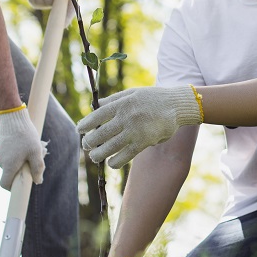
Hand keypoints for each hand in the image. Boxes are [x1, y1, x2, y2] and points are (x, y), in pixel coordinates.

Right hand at [0, 106, 45, 188]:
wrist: (12, 116)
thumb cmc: (25, 135)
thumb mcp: (36, 151)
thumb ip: (37, 168)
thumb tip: (38, 181)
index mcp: (8, 166)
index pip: (5, 185)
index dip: (14, 188)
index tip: (24, 183)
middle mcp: (1, 162)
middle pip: (12, 174)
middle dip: (24, 170)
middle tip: (37, 159)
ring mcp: (0, 154)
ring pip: (13, 164)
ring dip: (24, 160)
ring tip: (35, 147)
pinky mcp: (2, 147)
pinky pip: (11, 156)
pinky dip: (20, 153)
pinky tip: (29, 142)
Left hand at [77, 86, 201, 167]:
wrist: (176, 105)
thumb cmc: (153, 98)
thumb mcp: (133, 93)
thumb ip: (114, 99)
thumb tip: (96, 105)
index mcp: (122, 104)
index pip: (97, 115)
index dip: (86, 124)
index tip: (79, 130)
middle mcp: (126, 117)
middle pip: (100, 133)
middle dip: (89, 142)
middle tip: (86, 145)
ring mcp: (134, 131)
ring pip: (110, 147)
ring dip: (98, 154)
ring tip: (94, 157)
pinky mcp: (143, 142)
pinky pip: (124, 156)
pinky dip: (115, 162)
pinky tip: (111, 163)